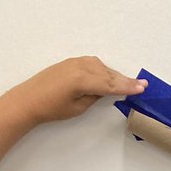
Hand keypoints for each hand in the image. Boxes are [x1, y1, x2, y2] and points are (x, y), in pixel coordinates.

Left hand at [11, 56, 144, 123]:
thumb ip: (94, 96)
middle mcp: (80, 67)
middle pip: (108, 74)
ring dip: (114, 75)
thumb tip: (104, 90)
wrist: (29, 99)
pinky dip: (103, 70)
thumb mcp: (77, 108)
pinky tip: (108, 76)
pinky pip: (93, 64)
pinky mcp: (71, 62)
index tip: (142, 88)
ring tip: (127, 83)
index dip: (127, 87)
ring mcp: (75, 62)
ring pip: (101, 67)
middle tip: (141, 84)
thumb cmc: (52, 108)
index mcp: (82, 80)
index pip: (110, 84)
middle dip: (124, 80)